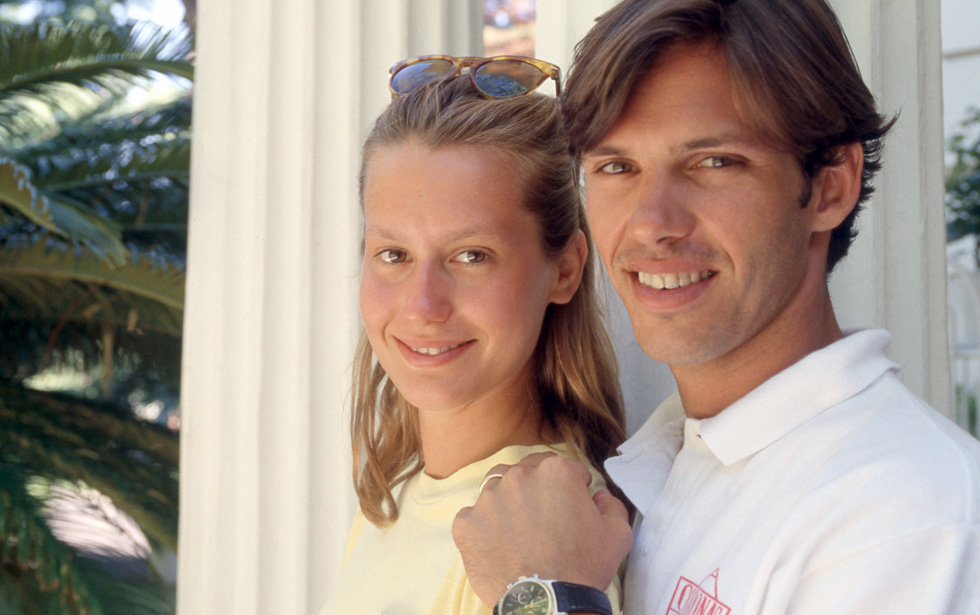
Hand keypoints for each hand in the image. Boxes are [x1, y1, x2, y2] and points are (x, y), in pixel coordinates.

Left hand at [452, 452, 632, 606]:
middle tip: (544, 518)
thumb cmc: (583, 567)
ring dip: (508, 504)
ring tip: (519, 532)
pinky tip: (499, 546)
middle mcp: (518, 477)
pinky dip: (484, 528)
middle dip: (537, 490)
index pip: (563, 467)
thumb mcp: (617, 533)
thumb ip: (611, 504)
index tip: (571, 505)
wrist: (547, 602)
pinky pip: (473, 517)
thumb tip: (599, 496)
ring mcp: (488, 499)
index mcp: (555, 472)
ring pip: (497, 491)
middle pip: (527, 473)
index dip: (571, 486)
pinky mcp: (466, 524)